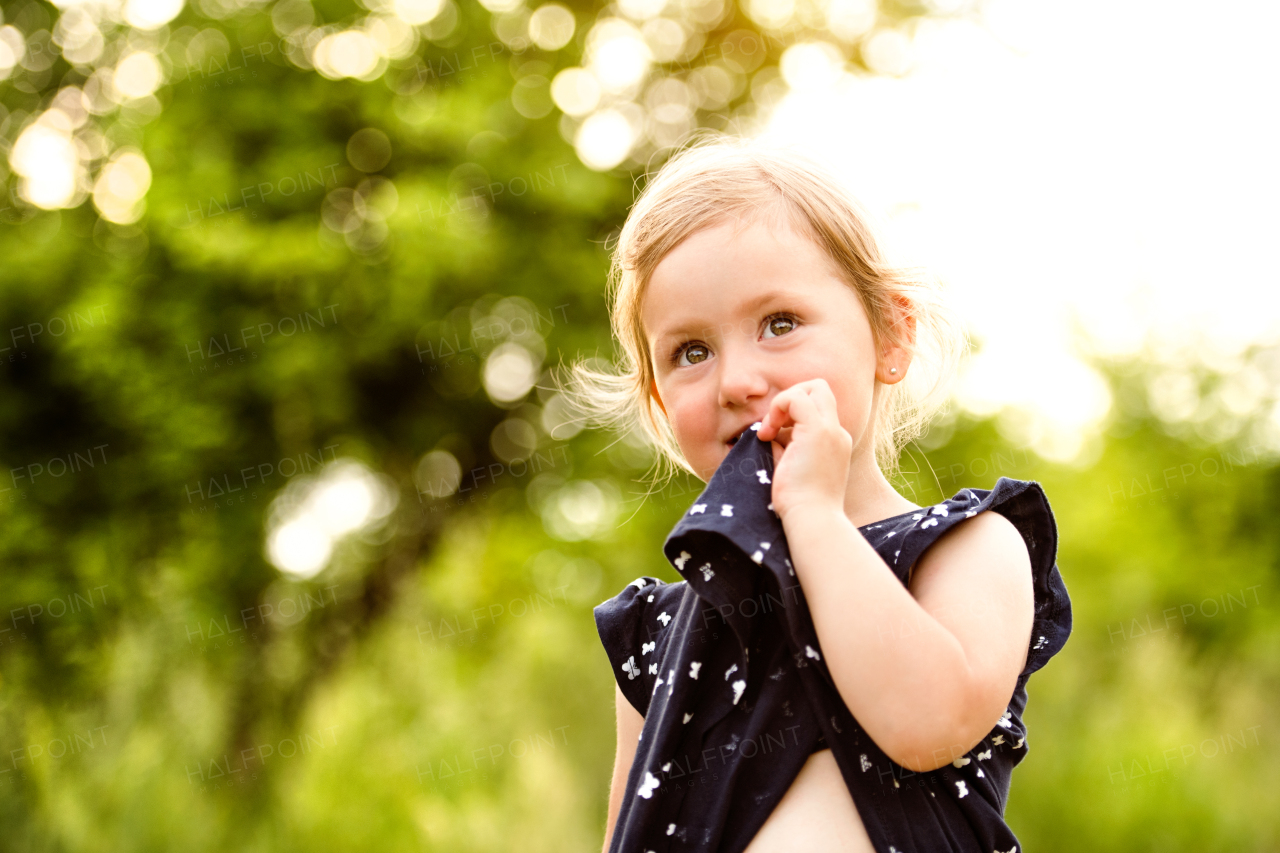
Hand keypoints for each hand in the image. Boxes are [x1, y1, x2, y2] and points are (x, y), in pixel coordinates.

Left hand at [754, 379, 852, 524]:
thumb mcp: (793, 470)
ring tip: (768, 432)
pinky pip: (796, 398)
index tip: (775, 434)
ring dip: (783, 402)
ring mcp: (830, 430)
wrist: (812, 521)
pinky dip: (778, 407)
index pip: (820, 405)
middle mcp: (837, 433)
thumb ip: (787, 449)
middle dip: (791, 396)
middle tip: (773, 425)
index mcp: (835, 443)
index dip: (793, 410)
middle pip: (820, 387)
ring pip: (813, 386)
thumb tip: (768, 436)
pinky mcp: (817, 431)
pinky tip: (767, 434)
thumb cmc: (800, 506)